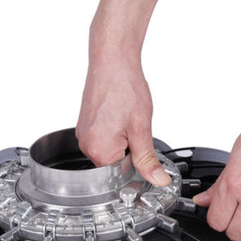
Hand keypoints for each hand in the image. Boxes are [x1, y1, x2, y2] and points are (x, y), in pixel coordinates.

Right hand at [75, 51, 170, 185]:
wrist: (112, 60)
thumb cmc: (124, 87)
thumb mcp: (142, 128)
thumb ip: (148, 160)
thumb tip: (157, 179)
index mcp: (98, 149)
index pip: (121, 175)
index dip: (136, 164)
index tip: (142, 147)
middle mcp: (86, 144)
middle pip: (113, 164)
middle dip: (129, 151)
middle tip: (134, 127)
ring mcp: (83, 134)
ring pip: (109, 150)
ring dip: (122, 140)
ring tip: (125, 118)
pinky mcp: (85, 125)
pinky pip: (103, 138)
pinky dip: (115, 131)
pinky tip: (119, 115)